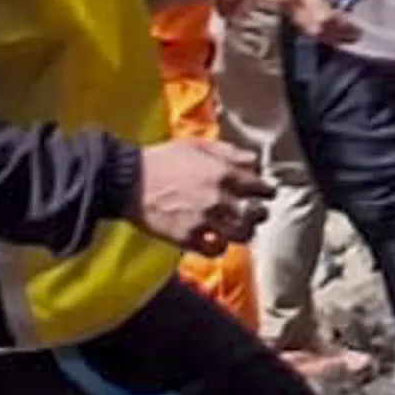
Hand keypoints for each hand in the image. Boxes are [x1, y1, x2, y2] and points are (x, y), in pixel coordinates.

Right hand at [134, 137, 268, 250]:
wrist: (128, 181)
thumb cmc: (162, 159)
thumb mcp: (197, 145)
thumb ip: (229, 153)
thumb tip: (253, 161)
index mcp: (222, 173)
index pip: (261, 187)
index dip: (266, 190)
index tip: (265, 192)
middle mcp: (218, 199)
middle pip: (256, 214)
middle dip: (259, 212)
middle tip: (256, 211)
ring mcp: (204, 221)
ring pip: (241, 235)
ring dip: (243, 231)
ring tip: (238, 227)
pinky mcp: (188, 238)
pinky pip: (216, 249)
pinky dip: (220, 246)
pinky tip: (216, 239)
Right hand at [257, 0, 360, 47]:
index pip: (323, 17)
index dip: (341, 26)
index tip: (357, 27)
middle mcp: (289, 0)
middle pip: (314, 28)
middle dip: (334, 34)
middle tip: (351, 32)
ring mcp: (279, 4)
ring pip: (304, 27)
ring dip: (323, 31)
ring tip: (340, 28)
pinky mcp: (274, 4)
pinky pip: (296, 21)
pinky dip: (312, 24)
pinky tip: (323, 19)